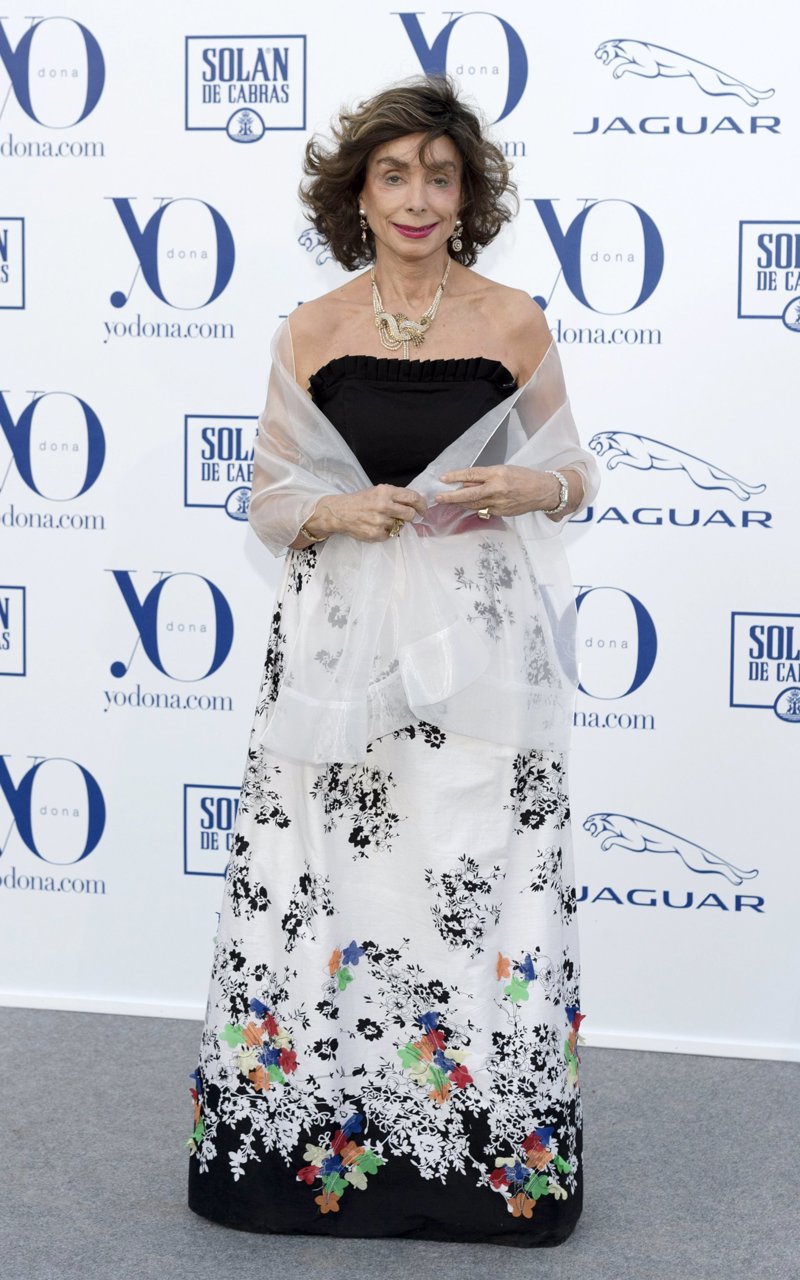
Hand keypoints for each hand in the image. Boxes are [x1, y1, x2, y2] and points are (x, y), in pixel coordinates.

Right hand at [305, 484, 426, 542]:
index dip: (422, 504)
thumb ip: (395, 495)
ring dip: (395, 523)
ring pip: (400, 525)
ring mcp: (380, 521)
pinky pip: (390, 534)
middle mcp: (384, 506)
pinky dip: (386, 531)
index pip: (413, 497)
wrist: (339, 513)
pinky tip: (375, 526)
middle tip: (408, 517)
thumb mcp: (377, 491)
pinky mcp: (377, 534)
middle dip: (411, 516)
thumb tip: (417, 501)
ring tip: (382, 519)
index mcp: (386, 492)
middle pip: (410, 514)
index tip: (423, 509)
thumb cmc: (360, 501)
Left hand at [434, 465, 561, 516]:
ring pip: (474, 505)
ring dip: (461, 503)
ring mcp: (499, 503)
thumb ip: (485, 477)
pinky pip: (484, 510)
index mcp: (497, 474)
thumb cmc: (524, 477)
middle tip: (438, 498)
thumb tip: (467, 483)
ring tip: (450, 501)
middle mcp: (497, 489)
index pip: (471, 474)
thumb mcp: (504, 470)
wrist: (543, 491)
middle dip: (451, 497)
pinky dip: (475, 508)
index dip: (455, 477)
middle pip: (469, 494)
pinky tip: (470, 506)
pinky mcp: (501, 512)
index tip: (443, 478)